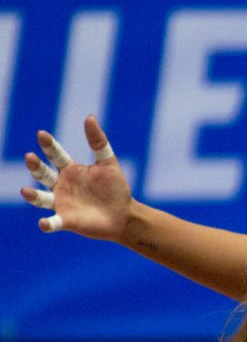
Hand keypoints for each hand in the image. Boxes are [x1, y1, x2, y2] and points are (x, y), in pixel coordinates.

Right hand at [21, 116, 131, 239]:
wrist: (125, 215)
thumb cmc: (116, 189)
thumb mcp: (108, 163)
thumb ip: (98, 142)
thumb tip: (89, 117)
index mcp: (70, 170)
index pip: (55, 155)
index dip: (48, 145)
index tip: (42, 134)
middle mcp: (61, 185)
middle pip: (42, 174)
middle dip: (35, 166)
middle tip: (30, 157)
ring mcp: (62, 203)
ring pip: (41, 198)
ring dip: (32, 196)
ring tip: (25, 191)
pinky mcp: (67, 220)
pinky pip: (54, 222)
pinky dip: (48, 224)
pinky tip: (44, 224)